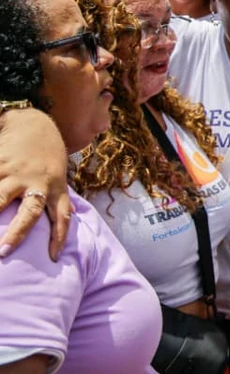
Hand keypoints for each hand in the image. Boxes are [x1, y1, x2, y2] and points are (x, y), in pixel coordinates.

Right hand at [0, 109, 70, 260]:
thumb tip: (71, 214)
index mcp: (56, 187)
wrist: (33, 123)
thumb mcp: (59, 173)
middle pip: (29, 212)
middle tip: (4, 252)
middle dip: (17, 233)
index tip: (52, 257)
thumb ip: (59, 196)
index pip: (62, 216)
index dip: (59, 237)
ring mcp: (16, 174)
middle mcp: (37, 183)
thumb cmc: (46, 154)